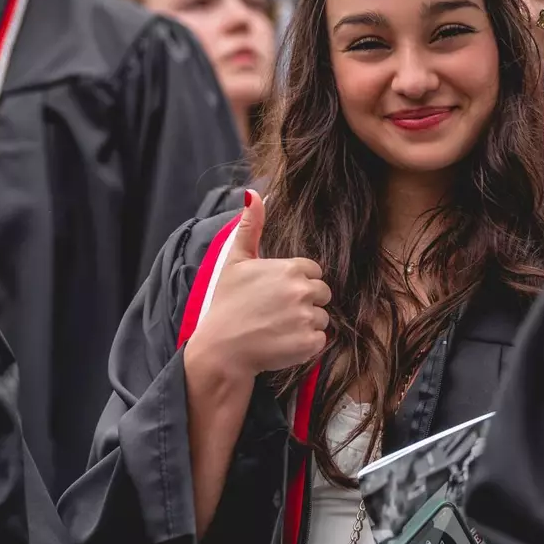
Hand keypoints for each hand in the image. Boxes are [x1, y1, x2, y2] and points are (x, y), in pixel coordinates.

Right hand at [185, 191, 331, 379]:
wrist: (221, 349)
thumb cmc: (226, 304)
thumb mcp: (235, 261)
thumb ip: (250, 226)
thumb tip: (254, 193)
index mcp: (290, 268)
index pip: (313, 271)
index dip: (297, 283)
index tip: (277, 294)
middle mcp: (302, 290)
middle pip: (321, 294)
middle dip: (305, 302)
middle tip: (277, 313)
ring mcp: (307, 317)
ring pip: (322, 318)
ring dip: (305, 324)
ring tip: (278, 329)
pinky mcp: (309, 343)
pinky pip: (319, 341)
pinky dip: (305, 345)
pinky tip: (282, 343)